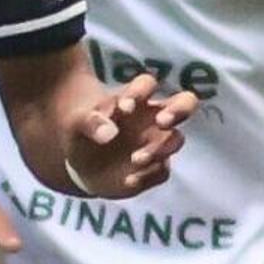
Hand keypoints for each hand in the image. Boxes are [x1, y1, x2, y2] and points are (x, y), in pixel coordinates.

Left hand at [65, 73, 196, 199]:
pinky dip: (148, 175)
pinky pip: (162, 171)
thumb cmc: (83, 132)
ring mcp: (157, 142)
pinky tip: (128, 180)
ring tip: (135, 159)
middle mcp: (153, 118)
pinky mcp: (155, 167)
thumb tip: (108, 134)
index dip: (141, 92)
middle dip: (179, 110)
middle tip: (161, 122)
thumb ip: (91, 123)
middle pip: (185, 102)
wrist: (79, 163)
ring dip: (160, 149)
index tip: (124, 107)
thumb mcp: (77, 124)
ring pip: (176, 139)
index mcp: (133, 99)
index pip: (147, 84)